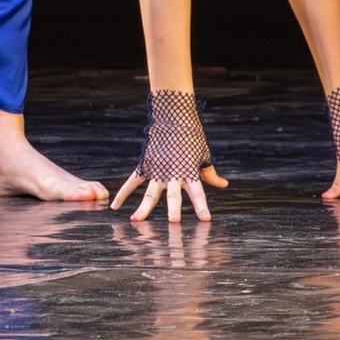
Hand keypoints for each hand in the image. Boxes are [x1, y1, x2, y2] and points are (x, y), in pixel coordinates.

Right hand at [111, 86, 225, 225]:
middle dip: (174, 208)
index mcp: (190, 172)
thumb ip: (210, 174)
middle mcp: (173, 173)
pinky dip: (123, 193)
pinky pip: (132, 181)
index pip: (198, 192)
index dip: (202, 206)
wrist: (173, 117)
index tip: (206, 219)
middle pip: (174, 194)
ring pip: (150, 192)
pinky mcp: (145, 165)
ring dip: (144, 207)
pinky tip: (115, 206)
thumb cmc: (192, 137)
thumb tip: (224, 185)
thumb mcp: (204, 156)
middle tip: (174, 222)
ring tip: (136, 220)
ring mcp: (157, 170)